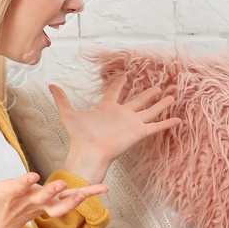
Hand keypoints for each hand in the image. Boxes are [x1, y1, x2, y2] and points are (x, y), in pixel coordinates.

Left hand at [52, 77, 181, 182]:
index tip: (124, 75)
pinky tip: (178, 119)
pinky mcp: (139, 132)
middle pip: (138, 100)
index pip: (114, 92)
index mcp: (107, 108)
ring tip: (171, 96)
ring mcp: (132, 123)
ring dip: (161, 104)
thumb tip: (50, 85)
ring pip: (150, 110)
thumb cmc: (79, 136)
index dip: (118, 83)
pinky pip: (156, 126)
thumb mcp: (68, 114)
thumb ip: (62, 99)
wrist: (89, 152)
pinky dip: (167, 123)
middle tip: (157, 85)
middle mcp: (122, 114)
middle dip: (147, 93)